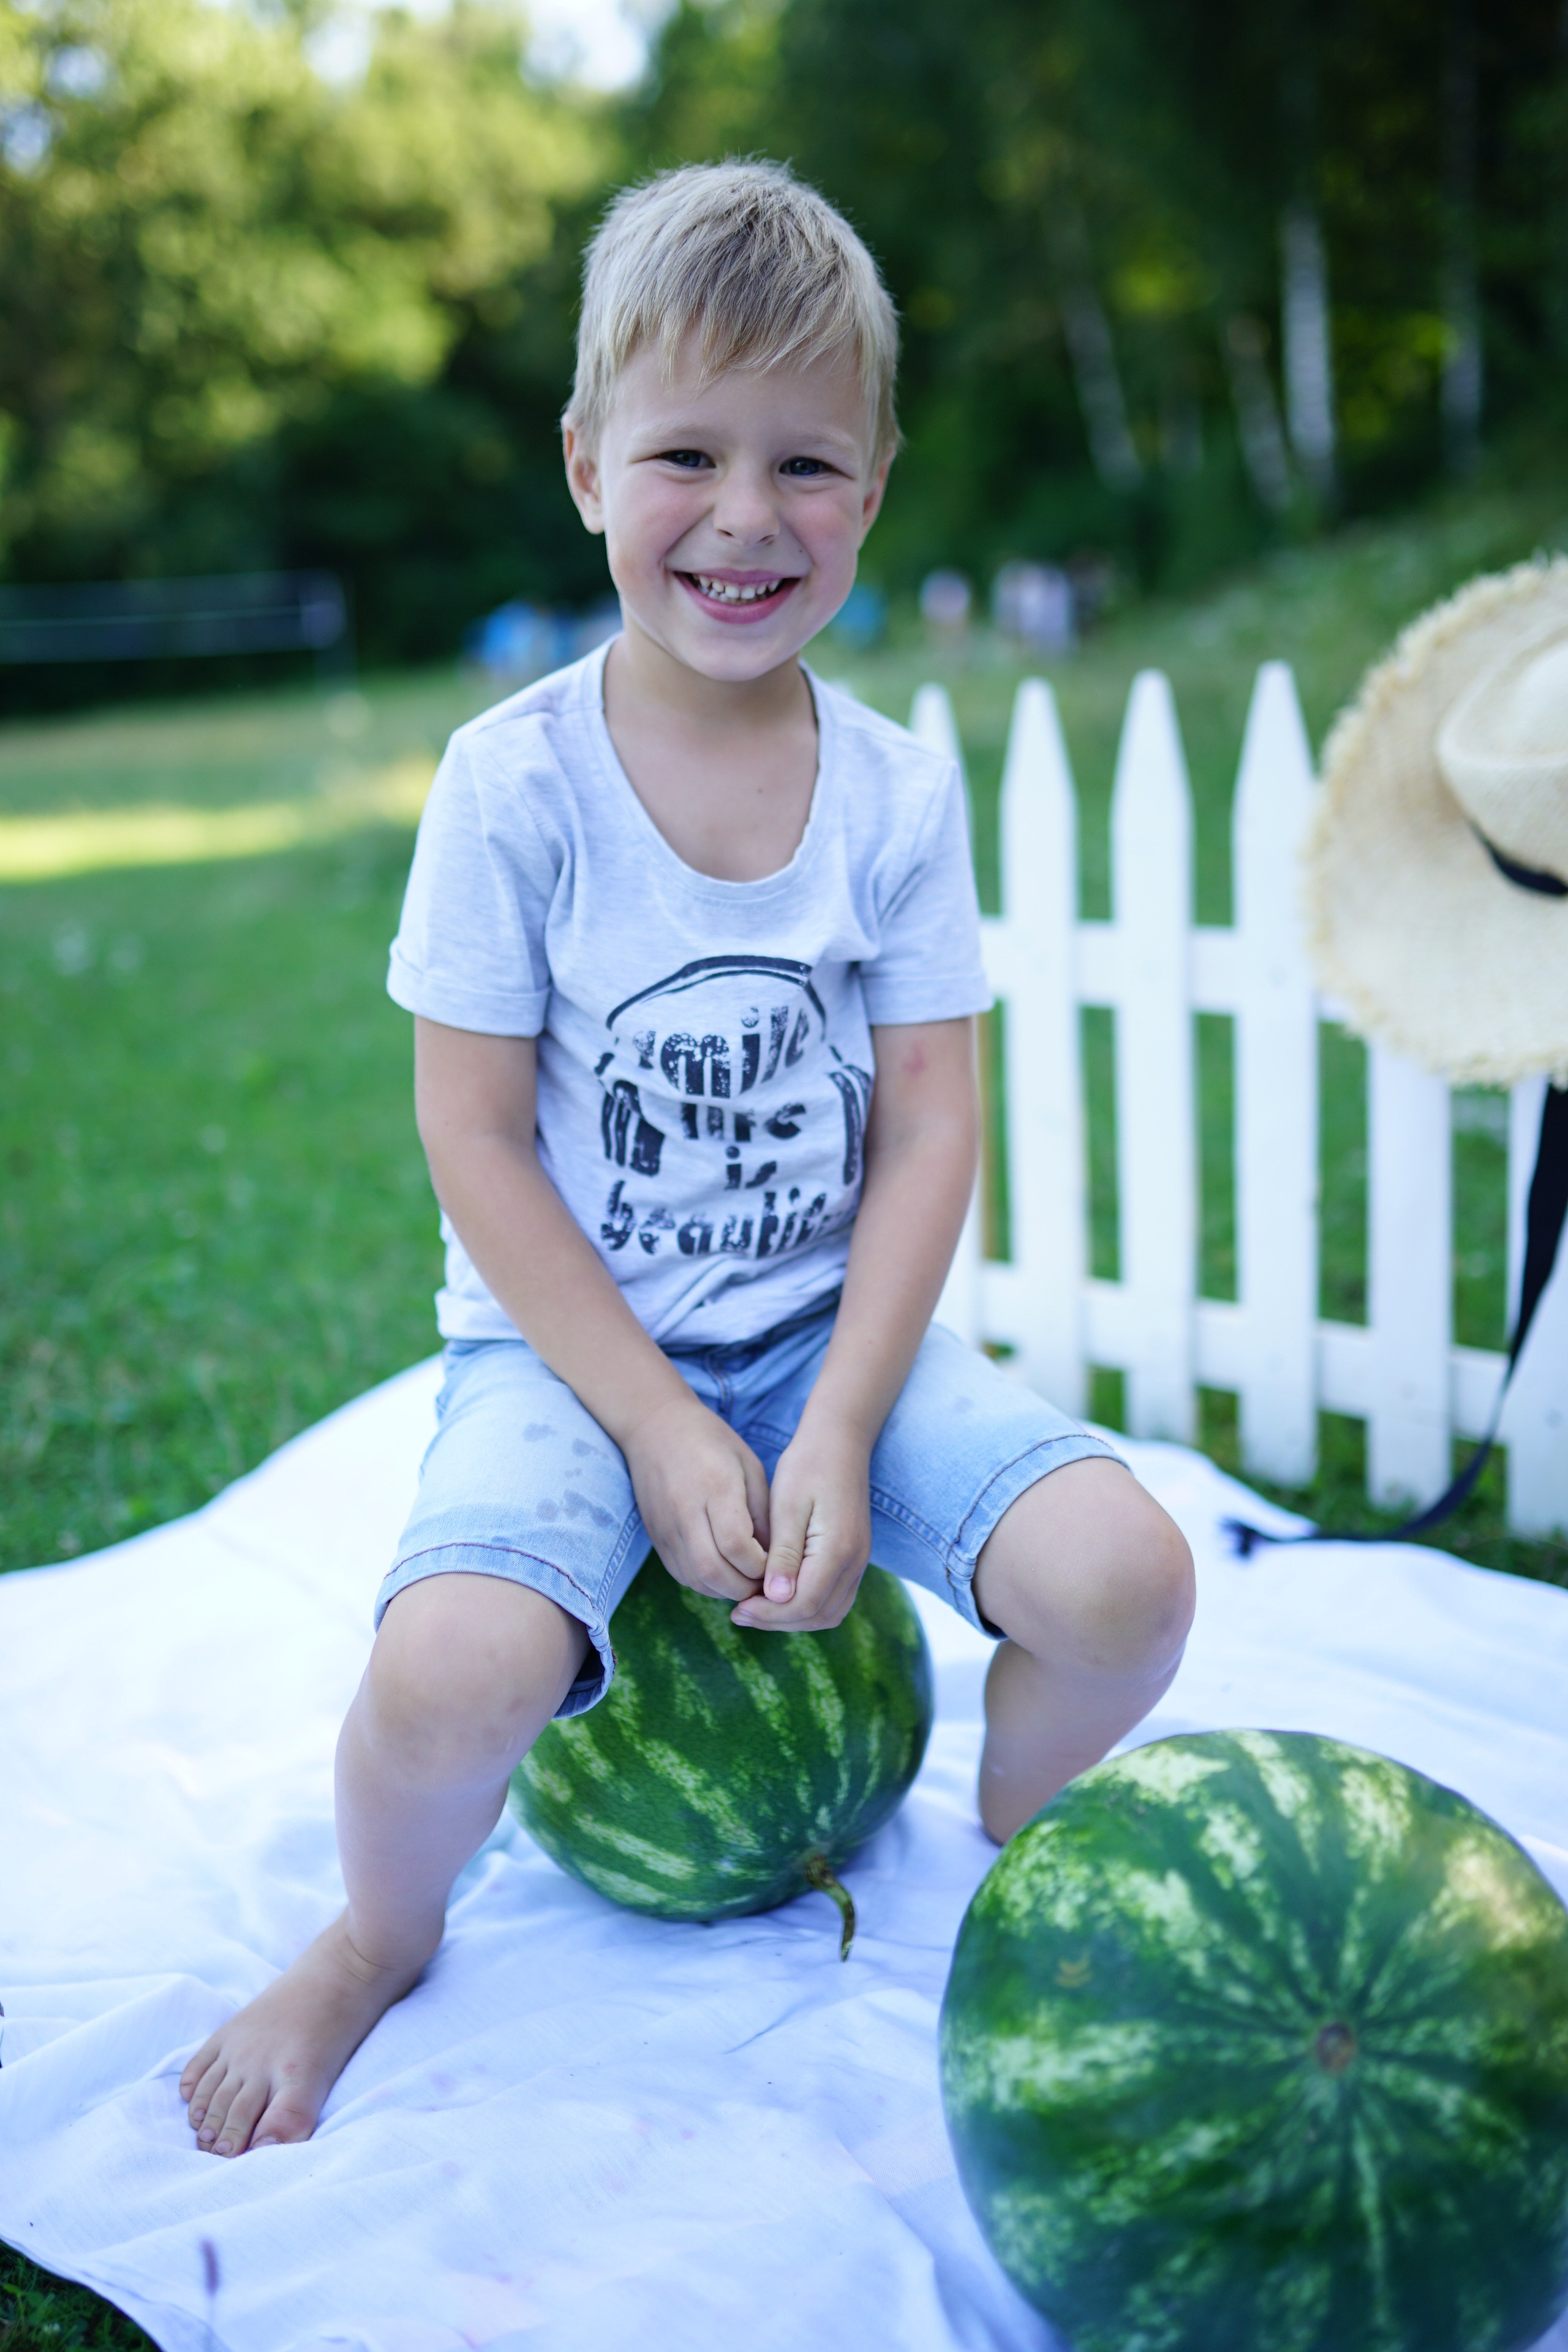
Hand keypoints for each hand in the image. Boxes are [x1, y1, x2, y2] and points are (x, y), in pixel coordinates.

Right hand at [624, 1393, 770, 1602]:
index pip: (736, 1545)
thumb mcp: (749, 1465)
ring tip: (747, 1580)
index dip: (760, 1565)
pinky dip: (707, 1583)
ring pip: (696, 1579)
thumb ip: (763, 1512)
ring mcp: (666, 1527)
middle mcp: (685, 1510)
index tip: (776, 1563)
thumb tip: (775, 1557)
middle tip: (765, 1582)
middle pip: (713, 1570)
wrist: (654, 1427)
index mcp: (715, 1486)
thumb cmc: (711, 1442)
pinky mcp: (656, 1537)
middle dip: (745, 1586)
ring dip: (726, 1590)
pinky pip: (682, 1574)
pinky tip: (724, 1574)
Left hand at [732, 1422, 872, 1632]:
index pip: (804, 1603)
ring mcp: (858, 1562)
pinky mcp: (853, 1558)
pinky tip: (777, 1597)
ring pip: (828, 1613)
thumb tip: (776, 1597)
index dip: (768, 1613)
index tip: (737, 1608)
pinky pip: (834, 1599)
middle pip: (817, 1615)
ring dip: (792, 1619)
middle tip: (740, 1614)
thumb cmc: (808, 1466)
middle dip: (777, 1621)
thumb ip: (784, 1554)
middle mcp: (854, 1562)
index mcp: (838, 1549)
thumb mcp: (788, 1506)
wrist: (840, 1442)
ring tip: (755, 1609)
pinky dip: (807, 1607)